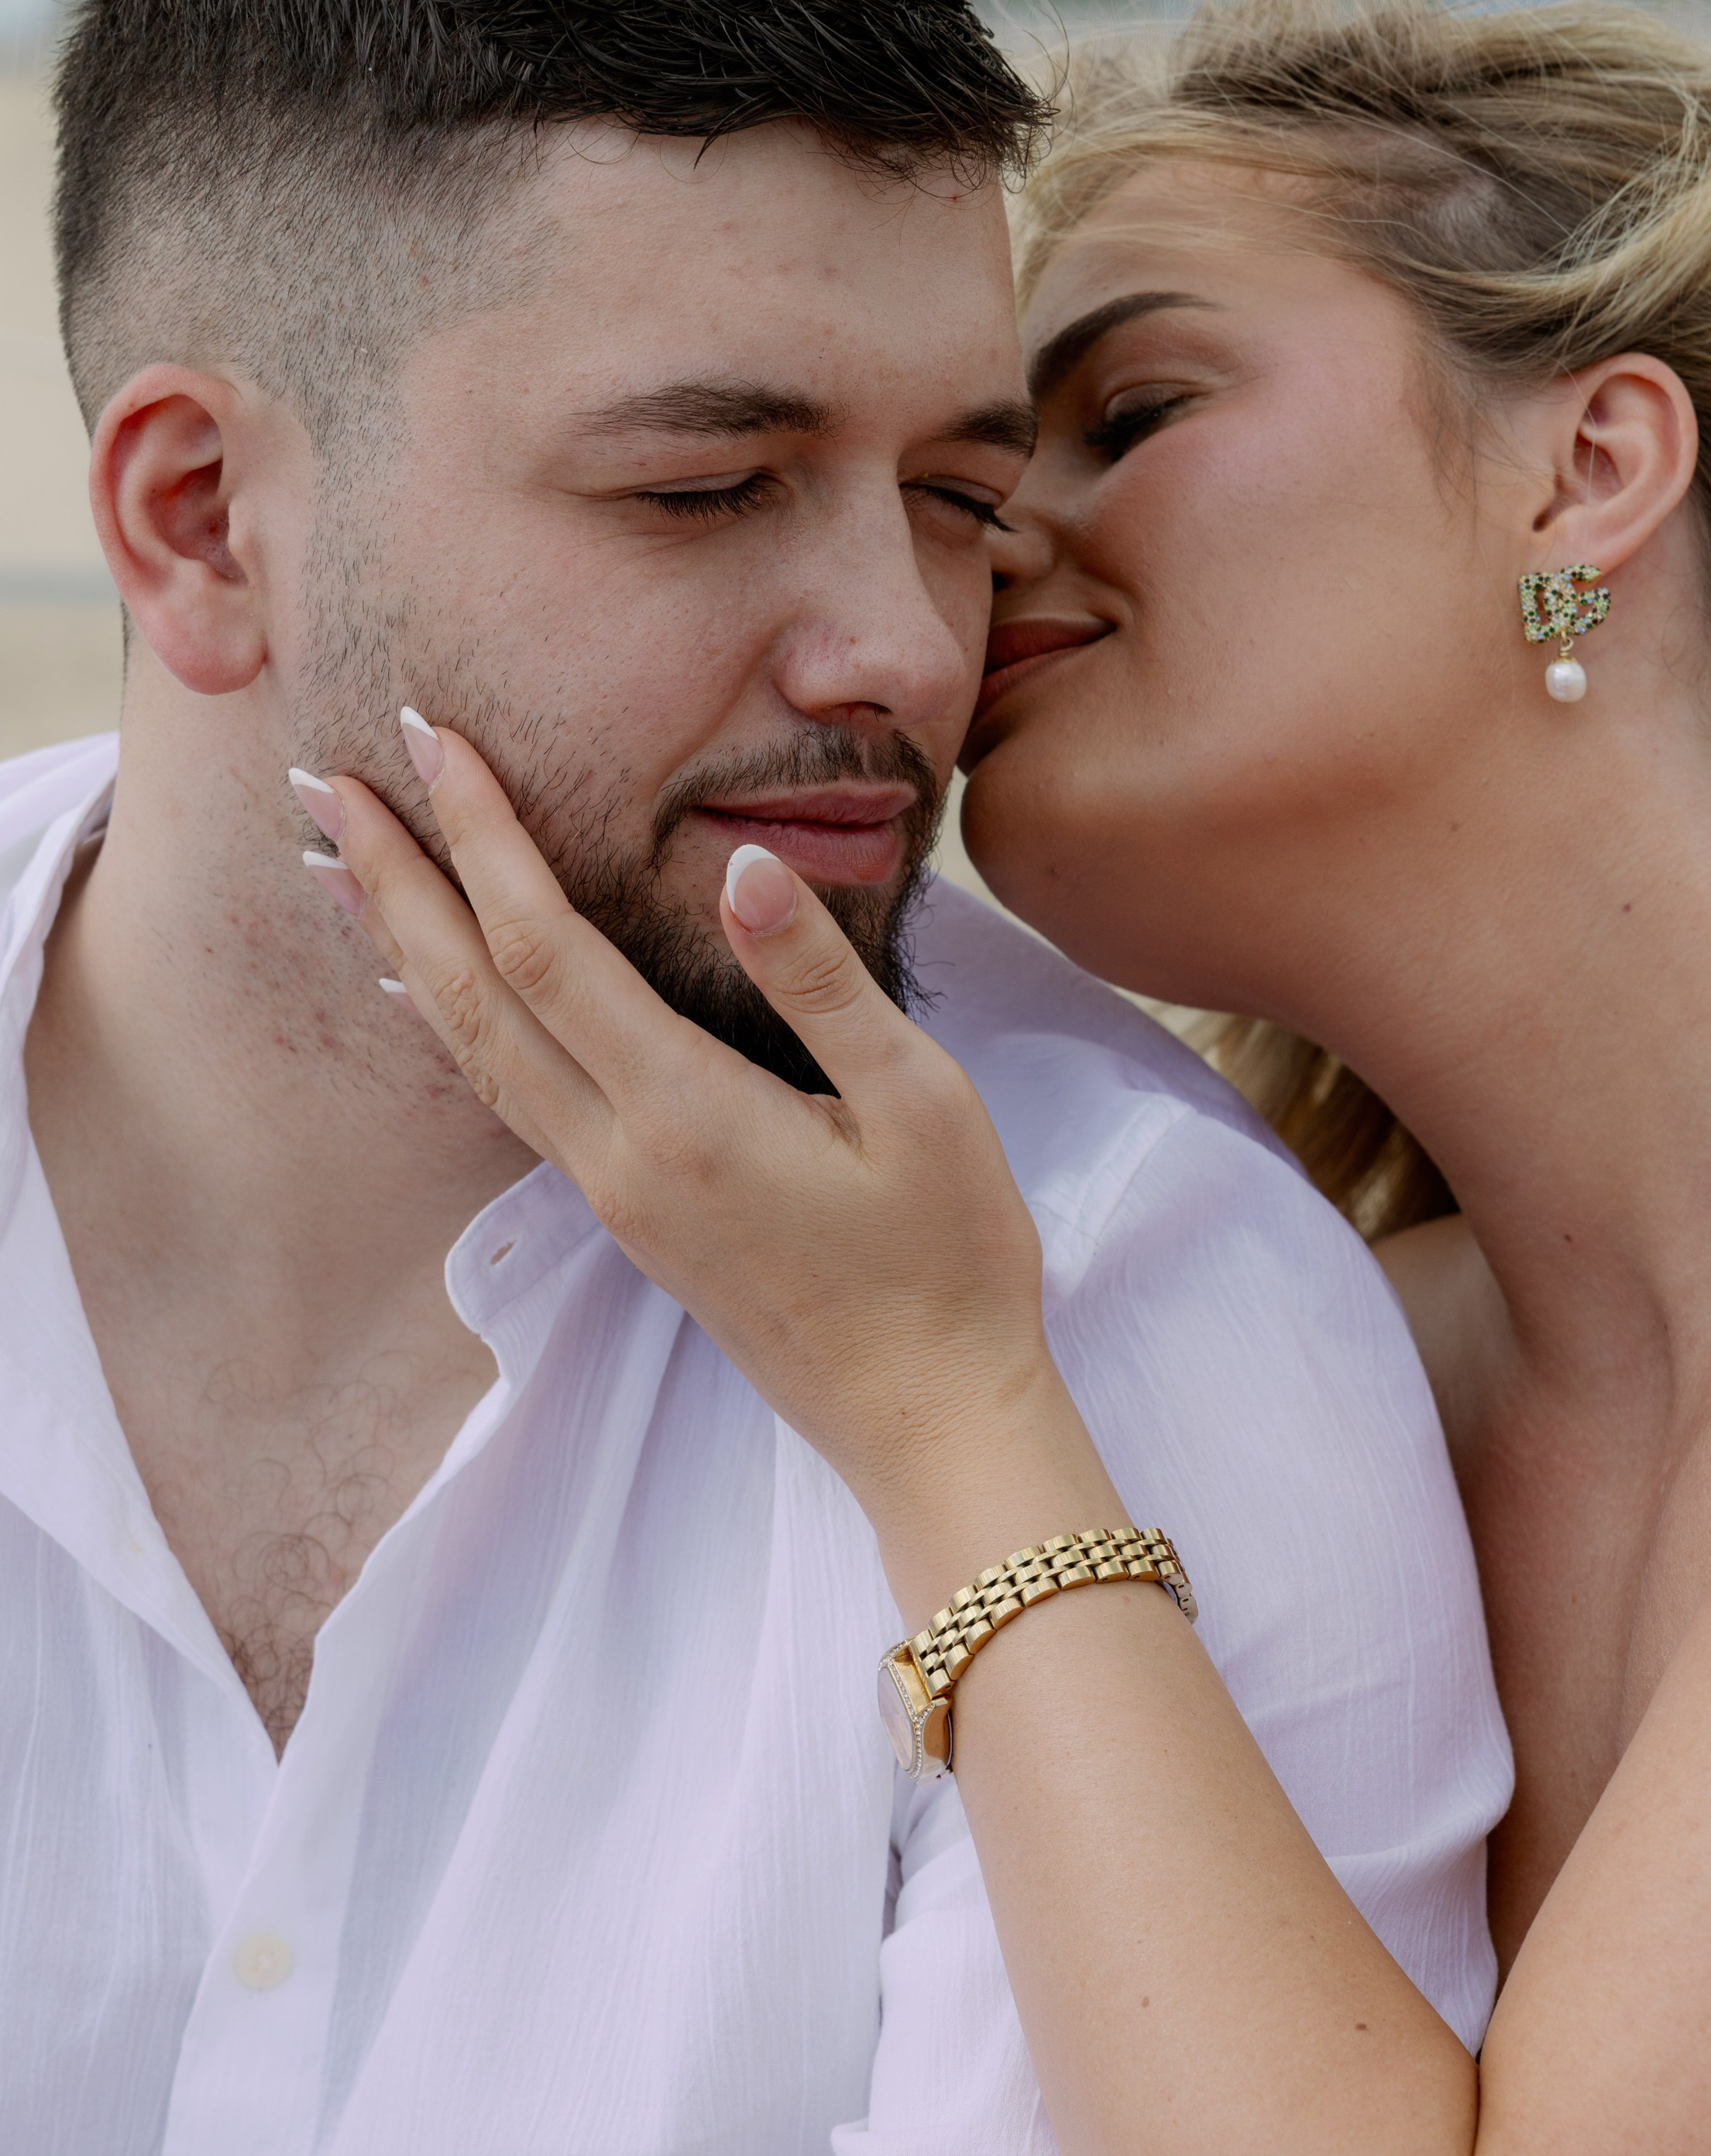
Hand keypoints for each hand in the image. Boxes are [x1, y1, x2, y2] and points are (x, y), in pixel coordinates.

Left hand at [311, 720, 1121, 1585]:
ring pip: (471, 1049)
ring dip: (400, 945)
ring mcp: (611, 1193)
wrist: (927, 1417)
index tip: (429, 738)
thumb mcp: (920, 1103)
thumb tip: (744, 866)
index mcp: (685, 1113)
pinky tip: (424, 988)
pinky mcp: (625, 1216)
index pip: (546, 947)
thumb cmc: (948, 1259)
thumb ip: (820, 983)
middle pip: (471, 994)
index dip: (479, 836)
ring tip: (336, 865)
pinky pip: (506, 1095)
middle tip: (318, 781)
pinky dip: (449, 1022)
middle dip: (394, 879)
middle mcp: (618, 1154)